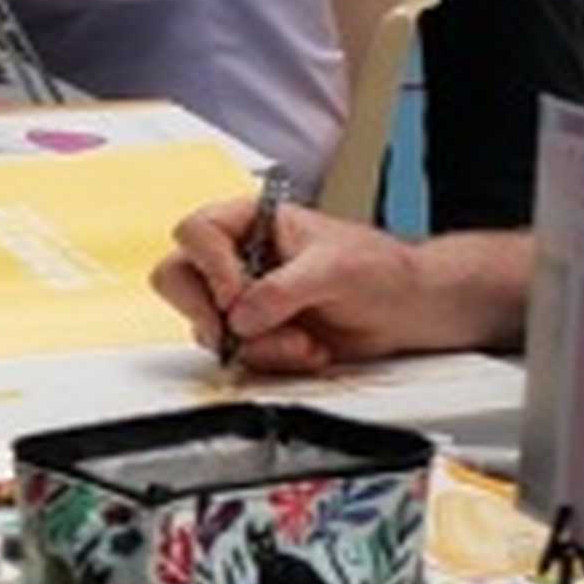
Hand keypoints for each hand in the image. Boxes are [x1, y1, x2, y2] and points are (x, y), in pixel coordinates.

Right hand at [154, 198, 423, 372]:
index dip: (208, 264)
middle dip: (209, 313)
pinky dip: (271, 361)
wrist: (405, 309)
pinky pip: (236, 357)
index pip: (196, 232)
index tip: (235, 293)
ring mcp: (242, 301)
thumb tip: (241, 315)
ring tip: (305, 341)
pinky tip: (309, 351)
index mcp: (251, 221)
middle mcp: (237, 258)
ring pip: (207, 328)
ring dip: (257, 345)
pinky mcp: (255, 337)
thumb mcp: (336, 268)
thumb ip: (285, 288)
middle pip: (177, 279)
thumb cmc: (379, 269)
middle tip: (242, 330)